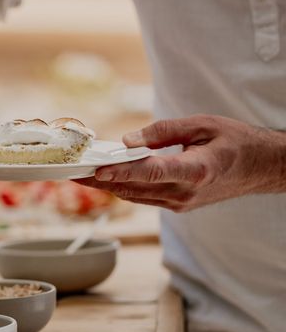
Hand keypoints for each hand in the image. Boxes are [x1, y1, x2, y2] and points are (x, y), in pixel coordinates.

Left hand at [75, 114, 285, 211]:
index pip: (149, 172)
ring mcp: (181, 203)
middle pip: (133, 188)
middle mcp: (185, 193)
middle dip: (99, 180)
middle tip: (71, 172)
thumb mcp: (202, 125)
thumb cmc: (235, 141)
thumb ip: (163, 131)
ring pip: (134, 196)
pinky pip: (144, 198)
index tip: (96, 170)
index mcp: (195, 170)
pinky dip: (123, 187)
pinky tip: (106, 178)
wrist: (261, 167)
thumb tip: (128, 141)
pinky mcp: (178, 206)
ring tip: (79, 175)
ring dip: (106, 186)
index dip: (120, 172)